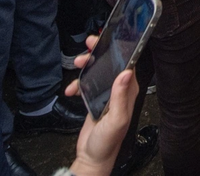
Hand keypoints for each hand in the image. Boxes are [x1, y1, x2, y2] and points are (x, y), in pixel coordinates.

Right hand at [64, 37, 138, 175]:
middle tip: (88, 48)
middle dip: (99, 53)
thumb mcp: (116, 120)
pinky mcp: (95, 99)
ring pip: (97, 71)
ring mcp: (106, 94)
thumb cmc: (108, 143)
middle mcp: (119, 91)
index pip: (128, 63)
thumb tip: (126, 73)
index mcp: (128, 92)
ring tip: (77, 65)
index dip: (119, 49)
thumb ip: (120, 96)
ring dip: (86, 66)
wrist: (92, 158)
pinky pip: (85, 84)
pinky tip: (71, 89)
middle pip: (110, 63)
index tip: (108, 40)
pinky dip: (76, 84)